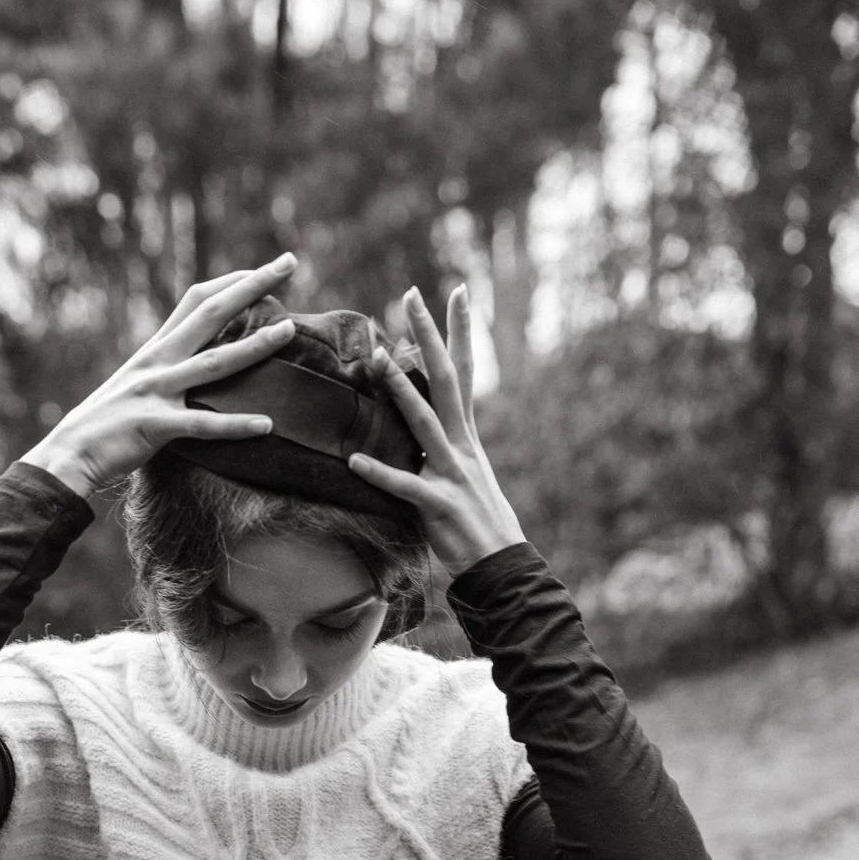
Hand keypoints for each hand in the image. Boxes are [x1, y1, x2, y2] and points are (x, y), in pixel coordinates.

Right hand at [23, 256, 297, 497]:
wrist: (68, 454)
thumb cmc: (105, 425)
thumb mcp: (137, 386)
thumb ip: (167, 372)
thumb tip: (199, 367)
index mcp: (156, 350)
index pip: (197, 300)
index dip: (231, 282)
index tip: (263, 270)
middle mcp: (159, 362)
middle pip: (211, 314)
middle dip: (252, 286)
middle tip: (288, 263)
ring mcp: (157, 392)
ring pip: (215, 363)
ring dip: (255, 346)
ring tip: (290, 331)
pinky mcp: (156, 426)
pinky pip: (203, 426)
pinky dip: (236, 425)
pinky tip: (266, 424)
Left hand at [349, 284, 525, 572]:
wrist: (502, 568)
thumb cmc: (478, 525)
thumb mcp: (463, 477)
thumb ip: (442, 449)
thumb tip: (419, 430)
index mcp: (467, 436)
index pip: (464, 373)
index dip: (460, 333)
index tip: (458, 291)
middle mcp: (463, 446)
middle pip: (446, 379)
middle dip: (430, 335)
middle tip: (412, 296)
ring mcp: (452, 474)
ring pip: (424, 422)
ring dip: (401, 389)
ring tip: (377, 359)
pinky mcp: (438, 506)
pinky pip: (405, 486)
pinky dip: (380, 474)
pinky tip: (355, 462)